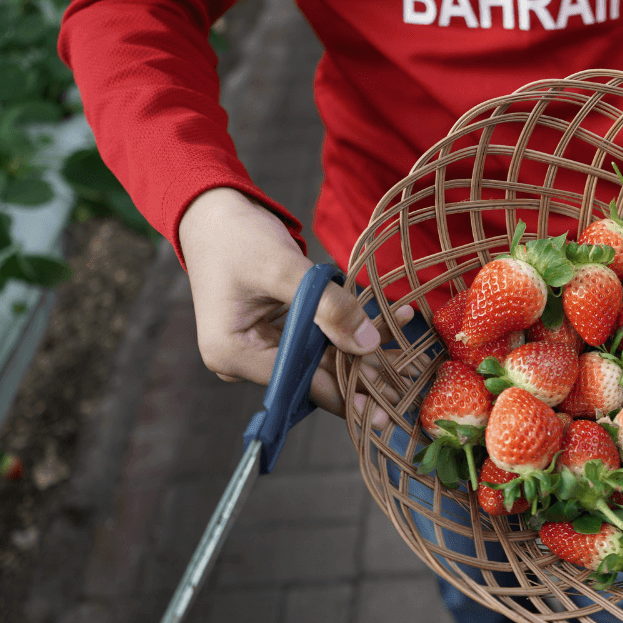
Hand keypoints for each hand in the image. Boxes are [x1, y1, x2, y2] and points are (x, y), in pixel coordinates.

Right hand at [178, 187, 411, 426]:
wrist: (214, 215)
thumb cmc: (237, 237)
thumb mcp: (284, 269)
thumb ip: (327, 306)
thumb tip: (368, 343)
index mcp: (232, 354)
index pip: (298, 383)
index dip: (344, 394)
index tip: (384, 407)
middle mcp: (244, 361)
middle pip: (312, 376)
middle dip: (362, 375)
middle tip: (407, 386)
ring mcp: (260, 349)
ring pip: (321, 358)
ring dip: (363, 350)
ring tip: (407, 353)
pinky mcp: (275, 335)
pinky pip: (319, 339)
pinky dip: (350, 330)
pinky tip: (390, 322)